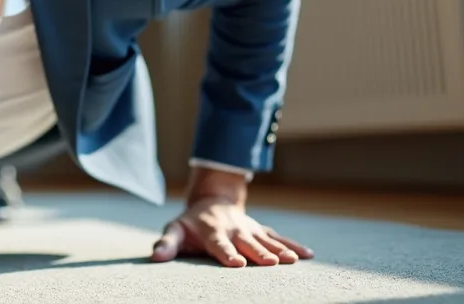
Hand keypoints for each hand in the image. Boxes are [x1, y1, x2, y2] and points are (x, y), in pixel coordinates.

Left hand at [149, 195, 313, 266]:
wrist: (212, 201)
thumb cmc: (191, 224)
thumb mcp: (175, 230)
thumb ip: (166, 244)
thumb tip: (155, 257)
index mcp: (212, 232)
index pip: (219, 244)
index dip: (227, 253)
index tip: (236, 262)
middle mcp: (234, 229)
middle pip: (247, 242)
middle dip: (259, 252)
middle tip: (271, 263)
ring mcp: (249, 229)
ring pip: (266, 240)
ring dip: (280, 249)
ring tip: (293, 260)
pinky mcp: (260, 230)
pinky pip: (278, 237)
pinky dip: (294, 245)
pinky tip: (308, 255)